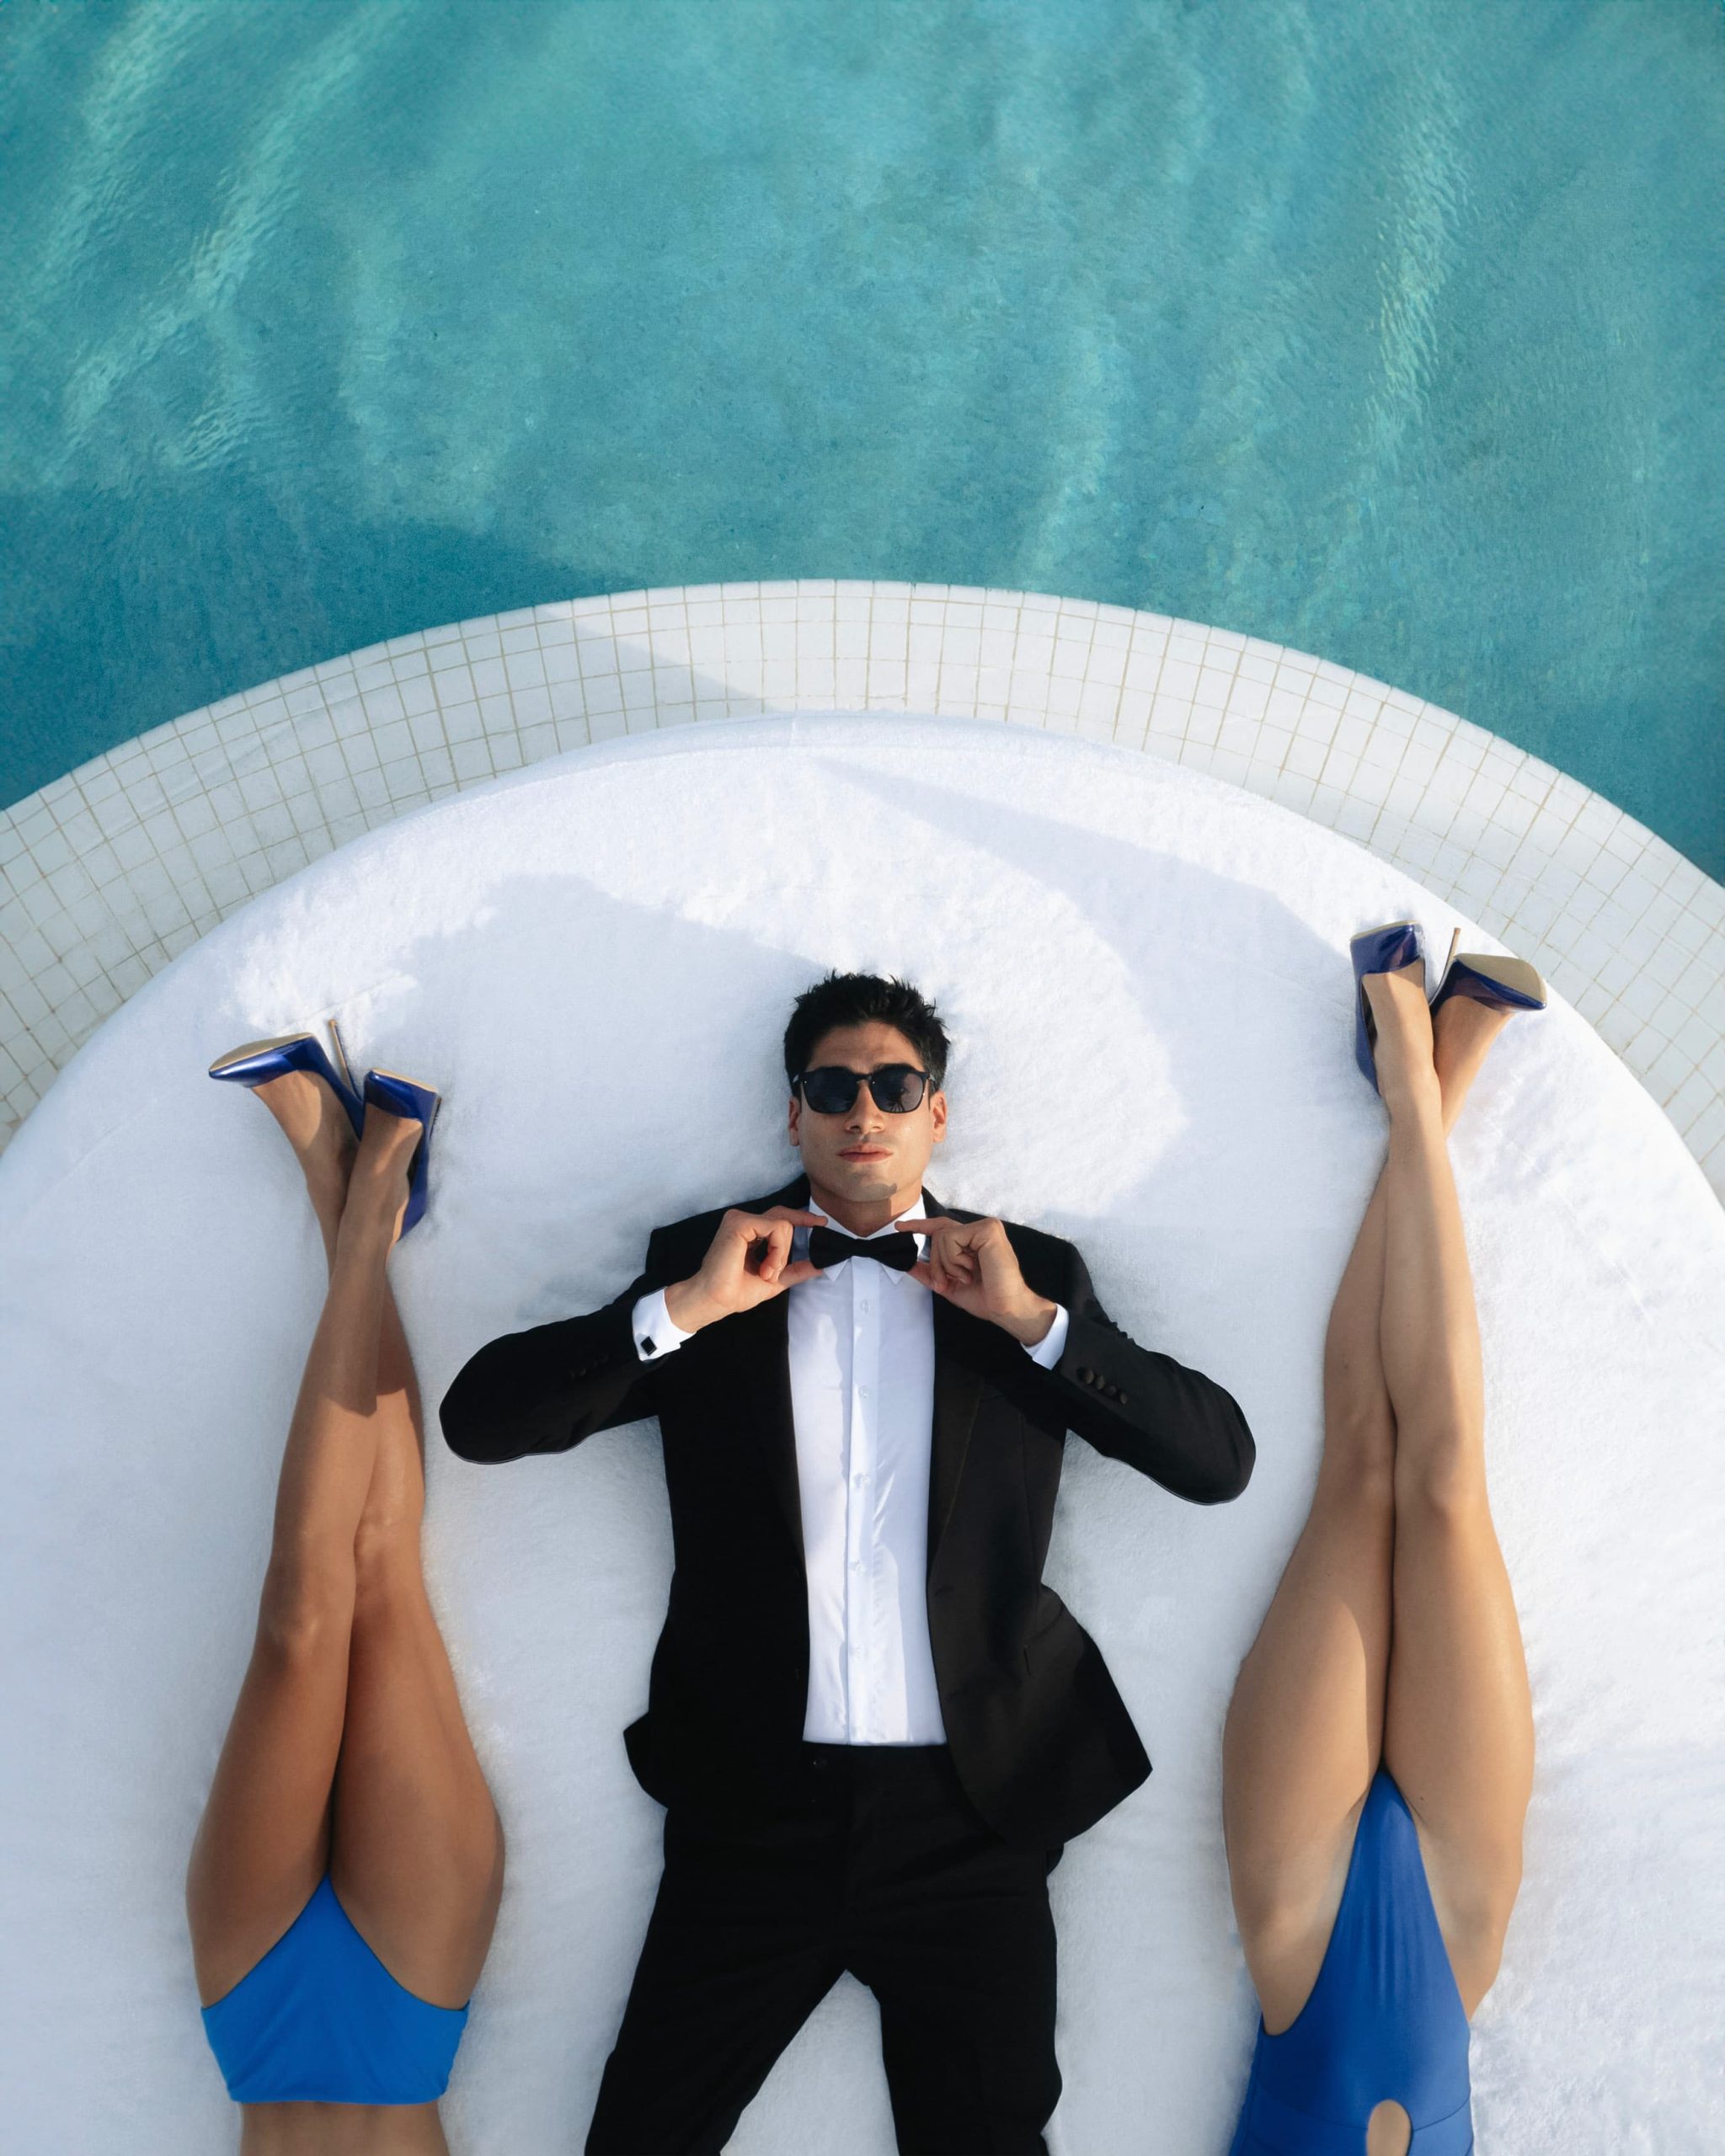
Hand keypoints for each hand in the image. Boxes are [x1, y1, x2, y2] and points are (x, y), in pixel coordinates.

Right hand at [665, 1206, 828, 1330]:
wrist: (716, 1301)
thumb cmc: (736, 1292)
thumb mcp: (774, 1280)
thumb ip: (795, 1270)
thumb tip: (820, 1266)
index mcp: (749, 1233)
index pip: (780, 1217)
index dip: (802, 1218)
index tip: (822, 1223)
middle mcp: (744, 1222)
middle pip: (784, 1216)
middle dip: (789, 1244)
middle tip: (775, 1271)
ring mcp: (740, 1220)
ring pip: (783, 1224)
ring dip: (781, 1254)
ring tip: (766, 1273)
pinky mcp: (740, 1224)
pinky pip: (776, 1228)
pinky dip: (777, 1251)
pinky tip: (764, 1268)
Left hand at [892, 1213, 1056, 1344]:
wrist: (1006, 1308)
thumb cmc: (986, 1299)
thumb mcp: (950, 1285)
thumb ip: (930, 1273)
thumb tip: (909, 1265)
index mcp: (973, 1241)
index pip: (942, 1227)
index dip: (920, 1226)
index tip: (899, 1228)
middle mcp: (980, 1230)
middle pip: (938, 1233)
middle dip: (935, 1263)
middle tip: (948, 1282)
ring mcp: (985, 1227)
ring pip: (942, 1236)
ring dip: (947, 1264)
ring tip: (966, 1277)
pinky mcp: (988, 1230)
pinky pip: (951, 1238)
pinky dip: (954, 1259)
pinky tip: (972, 1270)